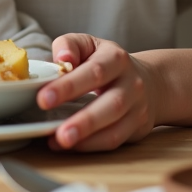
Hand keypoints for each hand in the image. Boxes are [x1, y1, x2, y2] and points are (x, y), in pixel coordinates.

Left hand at [35, 33, 158, 151]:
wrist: (148, 81)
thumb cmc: (107, 62)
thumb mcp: (89, 44)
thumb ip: (69, 45)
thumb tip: (61, 59)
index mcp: (116, 58)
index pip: (94, 72)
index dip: (69, 86)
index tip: (43, 98)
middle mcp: (131, 83)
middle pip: (111, 104)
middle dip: (83, 120)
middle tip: (58, 131)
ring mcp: (137, 107)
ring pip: (115, 127)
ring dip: (88, 138)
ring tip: (61, 141)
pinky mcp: (137, 127)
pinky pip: (115, 140)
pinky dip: (92, 145)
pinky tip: (71, 146)